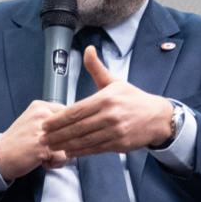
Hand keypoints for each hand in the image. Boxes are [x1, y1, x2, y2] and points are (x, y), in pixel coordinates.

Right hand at [0, 100, 67, 180]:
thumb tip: (74, 127)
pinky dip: (55, 163)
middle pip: (72, 130)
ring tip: (47, 155)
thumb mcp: (32, 122)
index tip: (59, 137)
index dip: (68, 130)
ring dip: (61, 154)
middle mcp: (41, 115)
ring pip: (69, 144)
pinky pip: (63, 157)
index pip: (69, 115)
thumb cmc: (17, 142)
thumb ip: (51, 121)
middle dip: (66, 142)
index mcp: (40, 107)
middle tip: (52, 148)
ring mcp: (42, 130)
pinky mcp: (42, 146)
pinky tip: (43, 161)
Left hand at [43, 45, 173, 155]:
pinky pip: (95, 148)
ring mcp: (115, 131)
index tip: (45, 124)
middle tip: (42, 138)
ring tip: (52, 146)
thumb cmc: (133, 99)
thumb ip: (97, 69)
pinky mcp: (119, 144)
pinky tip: (69, 151)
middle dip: (57, 134)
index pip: (76, 110)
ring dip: (66, 144)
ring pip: (84, 140)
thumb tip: (87, 50)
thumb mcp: (115, 82)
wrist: (157, 117)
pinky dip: (81, 151)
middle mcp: (110, 115)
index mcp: (106, 98)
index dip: (58, 119)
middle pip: (77, 127)